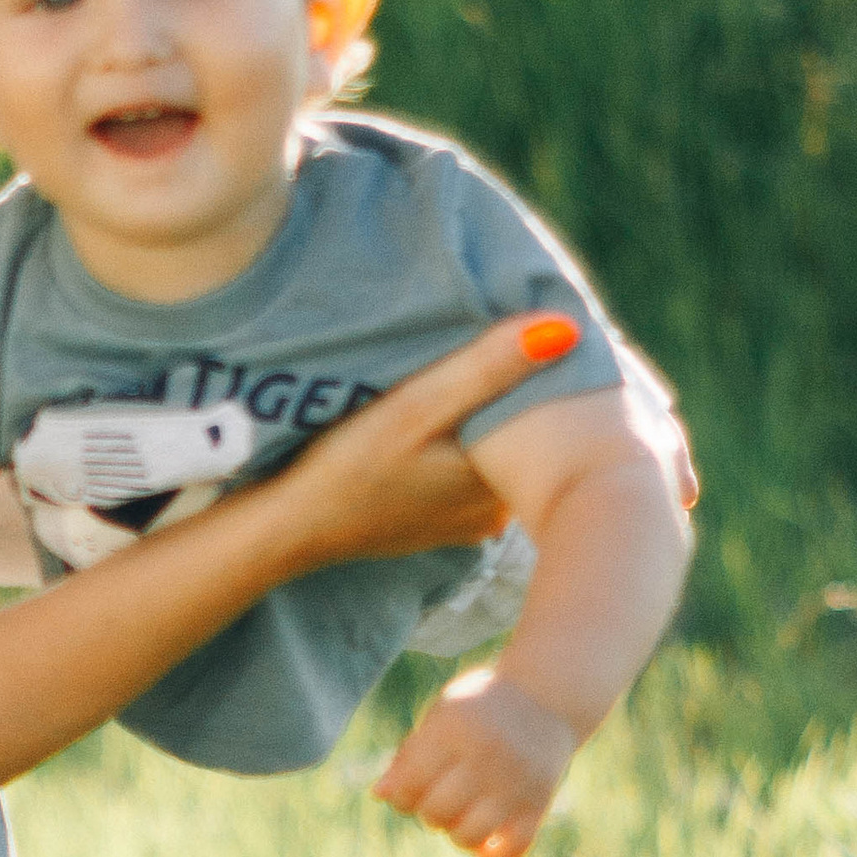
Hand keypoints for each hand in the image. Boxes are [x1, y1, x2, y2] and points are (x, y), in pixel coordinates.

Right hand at [261, 315, 581, 575]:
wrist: (290, 528)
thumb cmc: (348, 466)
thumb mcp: (415, 406)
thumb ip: (486, 367)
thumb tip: (566, 328)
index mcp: (499, 485)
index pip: (545, 422)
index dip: (543, 377)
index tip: (540, 336)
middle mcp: (493, 513)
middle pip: (521, 440)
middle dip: (518, 399)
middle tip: (507, 343)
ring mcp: (464, 524)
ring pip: (495, 459)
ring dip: (488, 424)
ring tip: (477, 375)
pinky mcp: (436, 524)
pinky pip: (468, 477)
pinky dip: (462, 449)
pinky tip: (443, 425)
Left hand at [374, 666, 575, 856]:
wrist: (549, 697)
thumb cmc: (481, 708)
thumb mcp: (442, 715)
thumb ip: (410, 753)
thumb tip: (380, 795)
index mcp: (455, 729)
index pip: (409, 784)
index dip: (401, 795)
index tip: (412, 787)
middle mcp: (487, 757)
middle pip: (436, 813)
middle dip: (429, 812)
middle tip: (442, 797)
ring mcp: (516, 783)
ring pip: (468, 837)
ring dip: (457, 834)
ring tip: (464, 815)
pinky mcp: (539, 805)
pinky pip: (510, 853)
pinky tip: (485, 847)